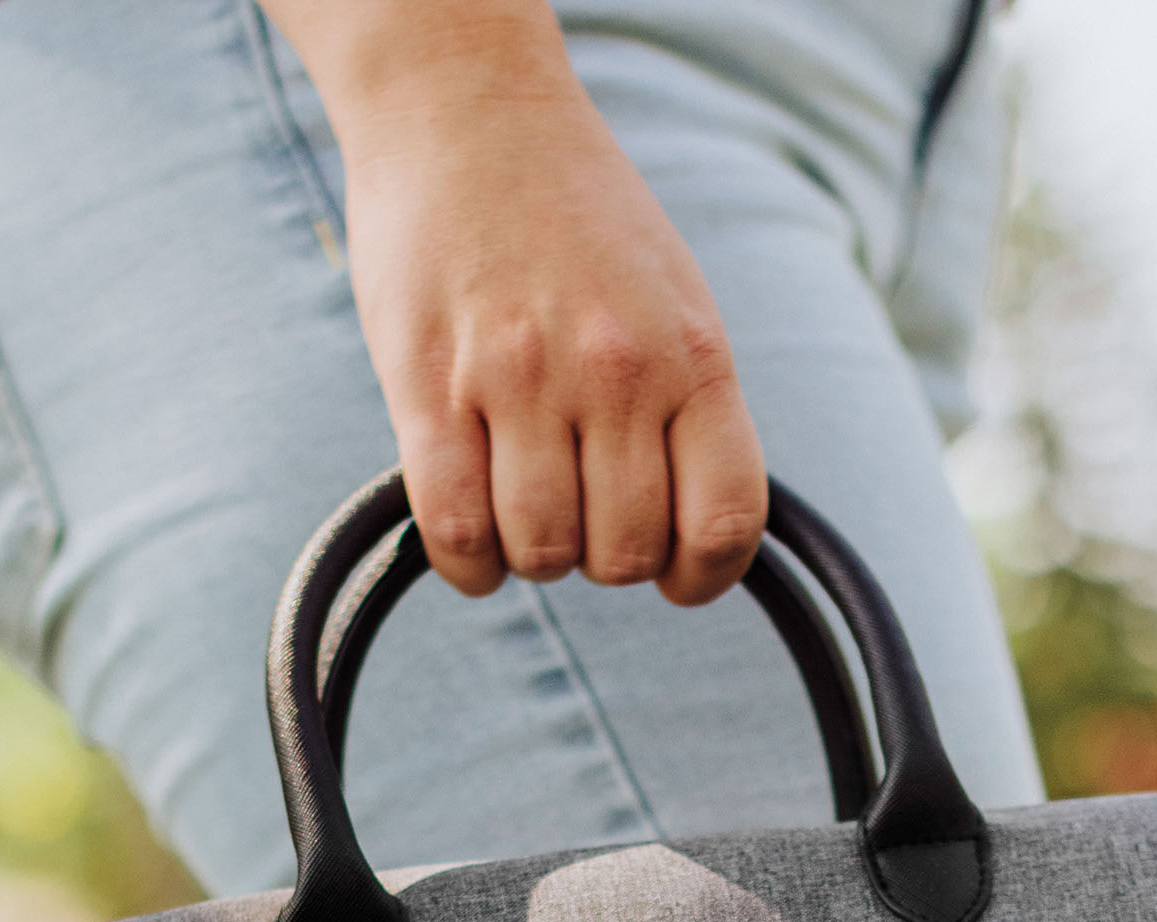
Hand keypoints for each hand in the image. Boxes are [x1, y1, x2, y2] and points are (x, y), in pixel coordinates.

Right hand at [267, 0, 766, 605]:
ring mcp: (521, 379)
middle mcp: (616, 372)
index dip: (703, 576)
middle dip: (605, 558)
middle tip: (581, 513)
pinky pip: (457, 531)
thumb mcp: (672, 298)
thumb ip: (690, 403)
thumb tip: (696, 526)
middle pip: (626, 553)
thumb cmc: (575, 215)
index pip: (726, 522)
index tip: (677, 575)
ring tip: (522, 506)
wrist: (469, 110)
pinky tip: (473, 545)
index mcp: (693, 354)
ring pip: (543, 551)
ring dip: (534, 556)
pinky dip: (470, 565)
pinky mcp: (430, 385)